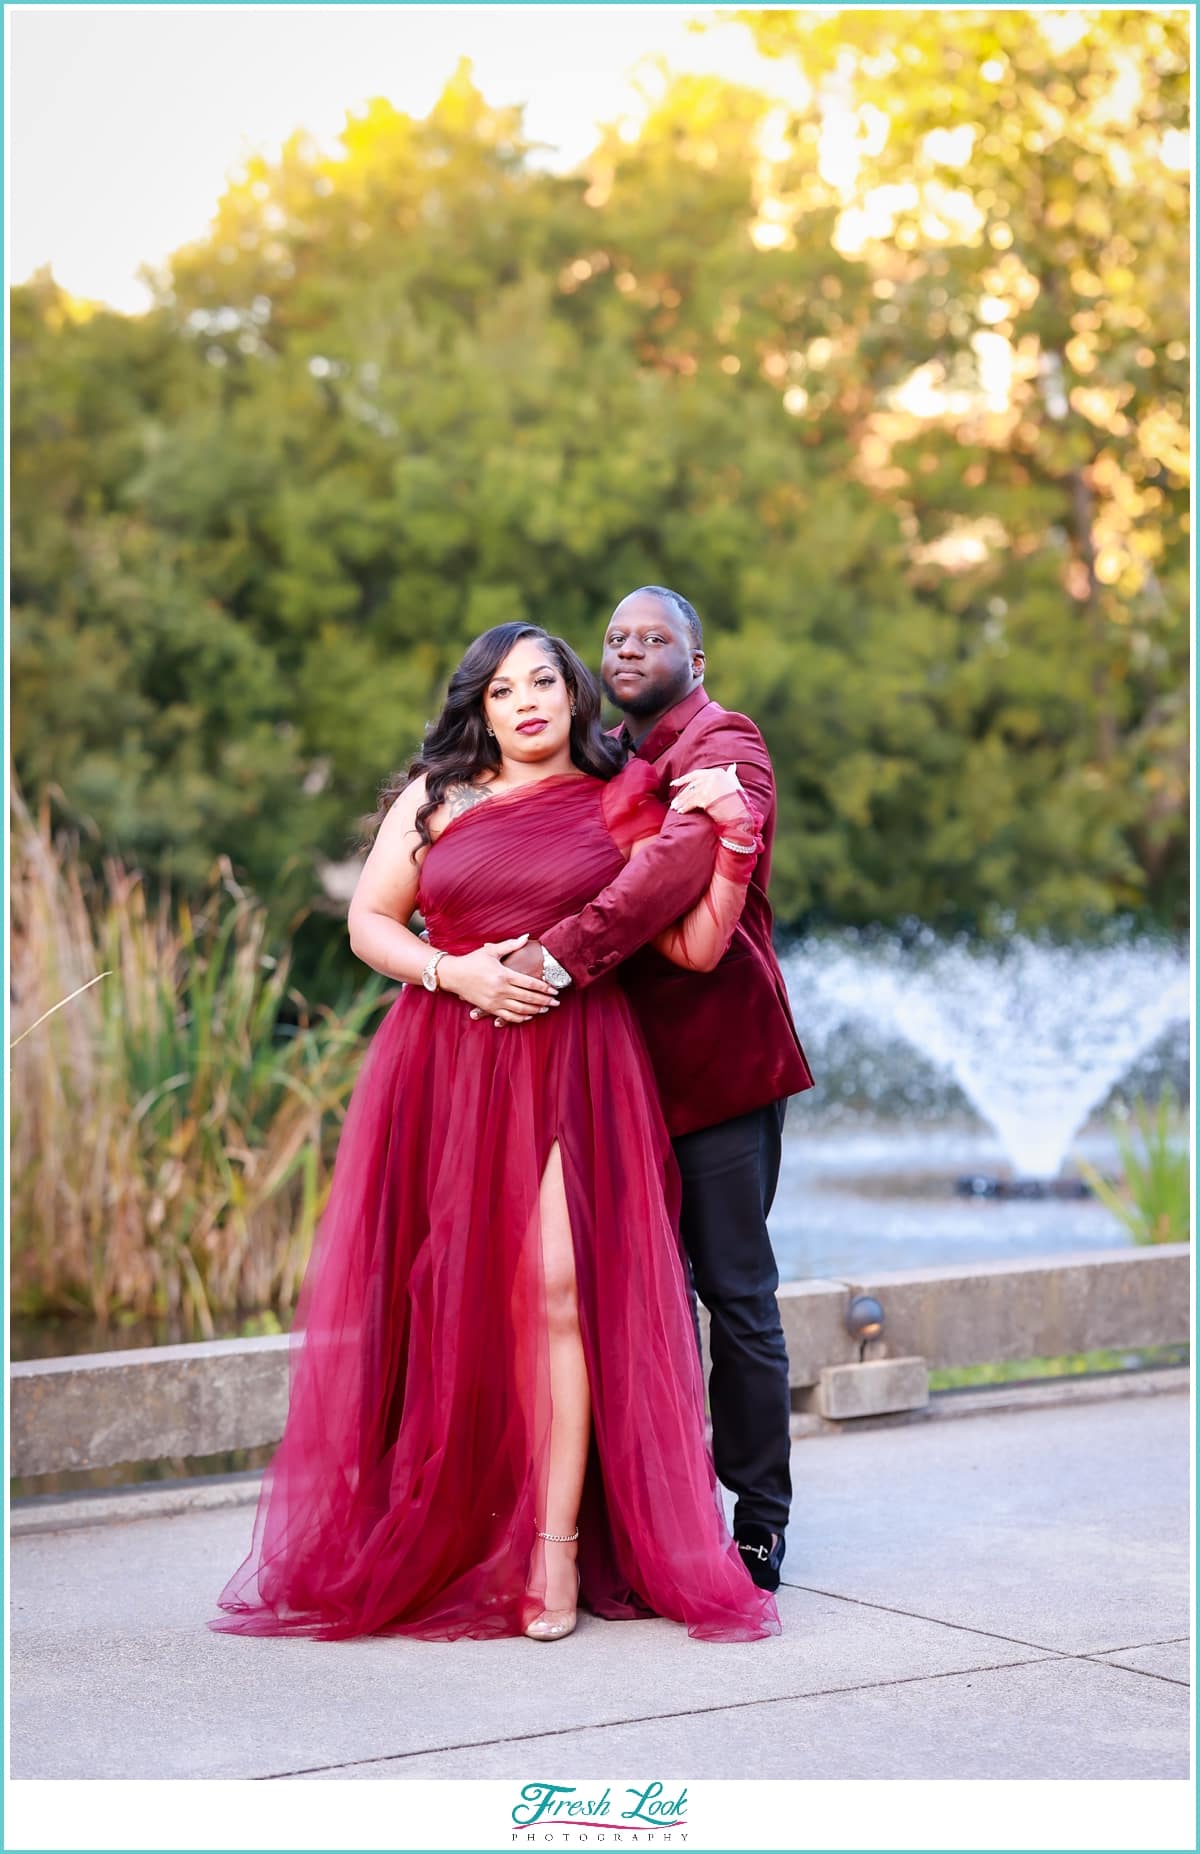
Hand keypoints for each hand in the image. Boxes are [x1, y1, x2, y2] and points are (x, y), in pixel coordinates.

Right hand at [439, 936, 559, 1022]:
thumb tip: (526, 937)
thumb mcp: (491, 950)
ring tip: (547, 1009)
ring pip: (520, 1009)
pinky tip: (530, 1016)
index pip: (529, 983)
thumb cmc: (473, 960)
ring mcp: (495, 1001)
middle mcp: (500, 990)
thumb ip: (511, 945)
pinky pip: (508, 1017)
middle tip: (556, 1002)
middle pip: (528, 998)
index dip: (544, 988)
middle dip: (544, 1000)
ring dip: (535, 1010)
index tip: (555, 990)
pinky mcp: (489, 1008)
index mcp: (503, 975)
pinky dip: (521, 1018)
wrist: (453, 975)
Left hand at [668, 764, 742, 813]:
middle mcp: (711, 777)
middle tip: (674, 801)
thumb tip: (733, 766)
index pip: (695, 774)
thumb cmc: (739, 799)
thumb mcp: (735, 783)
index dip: (683, 779)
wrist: (741, 812)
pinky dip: (685, 808)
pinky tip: (681, 812)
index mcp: (717, 772)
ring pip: (690, 794)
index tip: (674, 783)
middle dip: (681, 794)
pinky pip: (691, 803)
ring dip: (681, 802)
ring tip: (675, 808)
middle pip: (691, 785)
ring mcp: (707, 787)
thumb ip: (731, 774)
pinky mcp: (705, 797)